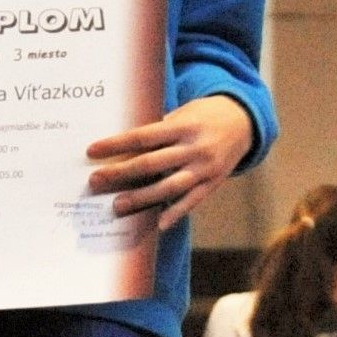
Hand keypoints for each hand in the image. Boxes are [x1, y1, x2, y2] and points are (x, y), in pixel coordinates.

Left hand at [86, 92, 256, 225]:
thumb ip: (160, 128)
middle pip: (151, 163)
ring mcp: (204, 168)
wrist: (244, 122)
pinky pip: (192, 201)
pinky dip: (176, 213)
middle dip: (120, 173)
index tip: (92, 151)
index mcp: (183, 126)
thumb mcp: (183, 112)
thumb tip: (125, 144)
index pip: (142, 136)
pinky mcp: (213, 183)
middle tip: (95, 181)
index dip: (116, 145)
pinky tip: (158, 223)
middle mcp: (194, 148)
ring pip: (169, 187)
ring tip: (117, 205)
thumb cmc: (204, 115)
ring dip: (141, 198)